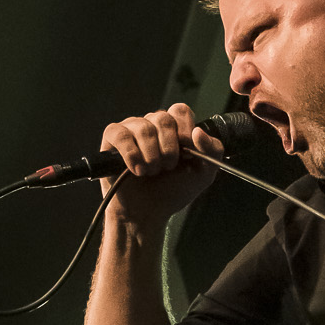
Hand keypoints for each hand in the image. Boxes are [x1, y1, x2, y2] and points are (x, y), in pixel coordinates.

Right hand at [98, 102, 221, 227]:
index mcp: (174, 129)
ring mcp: (131, 129)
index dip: (184, 129)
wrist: (147, 213)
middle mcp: (152, 124)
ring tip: (150, 172)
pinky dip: (131, 154)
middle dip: (169, 148)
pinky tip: (136, 169)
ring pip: (143, 127)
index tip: (186, 152)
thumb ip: (213, 151)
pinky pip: (121, 134)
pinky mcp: (112, 138)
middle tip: (167, 167)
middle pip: (163, 118)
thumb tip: (199, 132)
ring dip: (151, 156)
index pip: (180, 111)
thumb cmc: (172, 191)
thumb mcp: (203, 174)